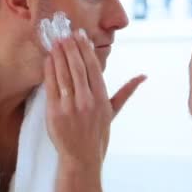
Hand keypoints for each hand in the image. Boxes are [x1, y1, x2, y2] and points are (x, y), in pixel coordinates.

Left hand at [44, 31, 145, 168]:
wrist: (81, 158)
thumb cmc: (98, 135)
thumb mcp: (113, 112)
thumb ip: (126, 91)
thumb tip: (143, 76)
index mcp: (102, 99)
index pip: (93, 67)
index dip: (86, 49)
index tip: (80, 35)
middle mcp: (87, 101)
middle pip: (77, 67)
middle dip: (71, 48)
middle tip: (65, 33)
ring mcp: (70, 107)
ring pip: (64, 74)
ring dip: (59, 55)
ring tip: (55, 42)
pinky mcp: (55, 113)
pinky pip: (51, 87)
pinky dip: (49, 71)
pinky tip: (48, 59)